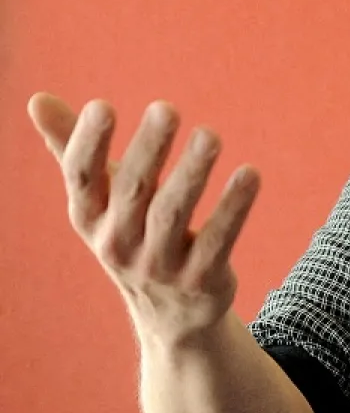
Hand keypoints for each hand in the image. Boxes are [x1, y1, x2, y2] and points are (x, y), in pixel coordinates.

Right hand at [28, 93, 261, 348]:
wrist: (169, 314)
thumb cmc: (130, 232)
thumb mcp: (100, 197)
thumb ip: (71, 146)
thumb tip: (35, 98)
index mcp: (90, 217)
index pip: (82, 178)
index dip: (87, 143)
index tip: (102, 105)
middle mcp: (118, 243)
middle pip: (132, 190)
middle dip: (148, 148)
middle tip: (165, 107)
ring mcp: (159, 265)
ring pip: (174, 213)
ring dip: (192, 172)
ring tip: (210, 135)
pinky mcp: (201, 279)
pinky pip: (218, 239)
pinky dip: (233, 208)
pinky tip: (250, 174)